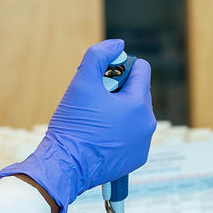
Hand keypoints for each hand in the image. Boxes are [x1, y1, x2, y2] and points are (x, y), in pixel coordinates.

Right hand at [0, 40, 154, 212]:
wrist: (64, 167)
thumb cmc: (72, 125)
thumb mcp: (81, 82)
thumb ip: (99, 55)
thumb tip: (117, 45)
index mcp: (138, 104)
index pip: (141, 69)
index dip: (119, 67)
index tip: (101, 79)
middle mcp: (147, 125)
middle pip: (137, 92)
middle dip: (117, 91)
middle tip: (93, 102)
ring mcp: (143, 144)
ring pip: (133, 114)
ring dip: (118, 111)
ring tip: (94, 121)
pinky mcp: (136, 159)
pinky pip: (131, 134)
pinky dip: (119, 132)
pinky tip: (99, 137)